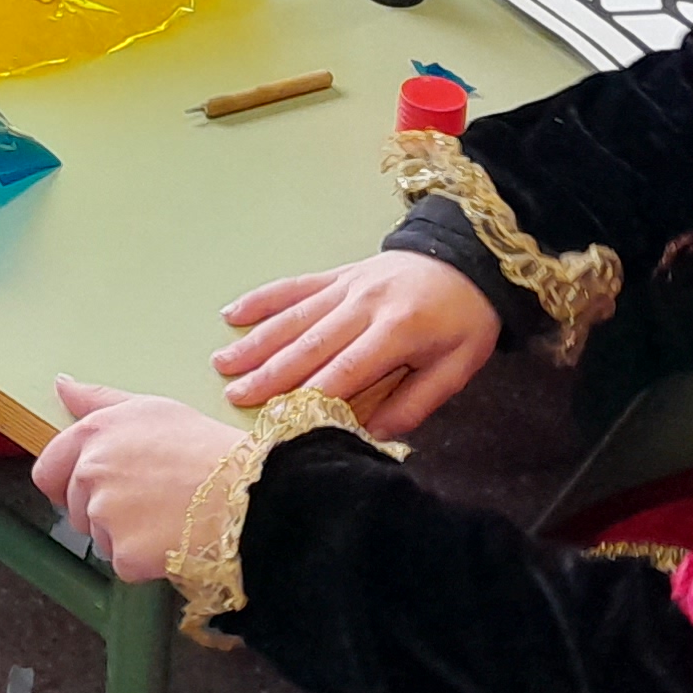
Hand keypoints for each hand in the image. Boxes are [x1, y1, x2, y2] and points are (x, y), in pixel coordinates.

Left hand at [31, 380, 244, 584]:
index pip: (48, 470)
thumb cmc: (203, 446)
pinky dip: (143, 559)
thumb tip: (61, 385)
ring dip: (124, 534)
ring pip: (99, 536)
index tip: (90, 489)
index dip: (66, 483)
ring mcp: (105, 515)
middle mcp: (90, 472)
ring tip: (166, 514)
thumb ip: (97, 400)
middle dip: (101, 510)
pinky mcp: (123, 554)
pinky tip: (172, 537)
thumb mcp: (150, 408)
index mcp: (93, 435)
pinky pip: (123, 563)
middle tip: (147, 499)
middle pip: (75, 508)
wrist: (244, 491)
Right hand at [213, 251, 497, 438]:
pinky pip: (295, 286)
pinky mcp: (338, 274)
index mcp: (398, 330)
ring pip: (294, 316)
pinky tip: (233, 313)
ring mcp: (347, 286)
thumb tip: (372, 436)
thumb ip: (417, 402)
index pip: (348, 368)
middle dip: (271, 372)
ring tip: (223, 363)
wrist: (469, 256)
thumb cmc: (466, 319)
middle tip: (234, 395)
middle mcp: (364, 304)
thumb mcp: (459, 366)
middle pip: (310, 343)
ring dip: (257, 341)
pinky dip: (263, 299)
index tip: (282, 416)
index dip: (314, 393)